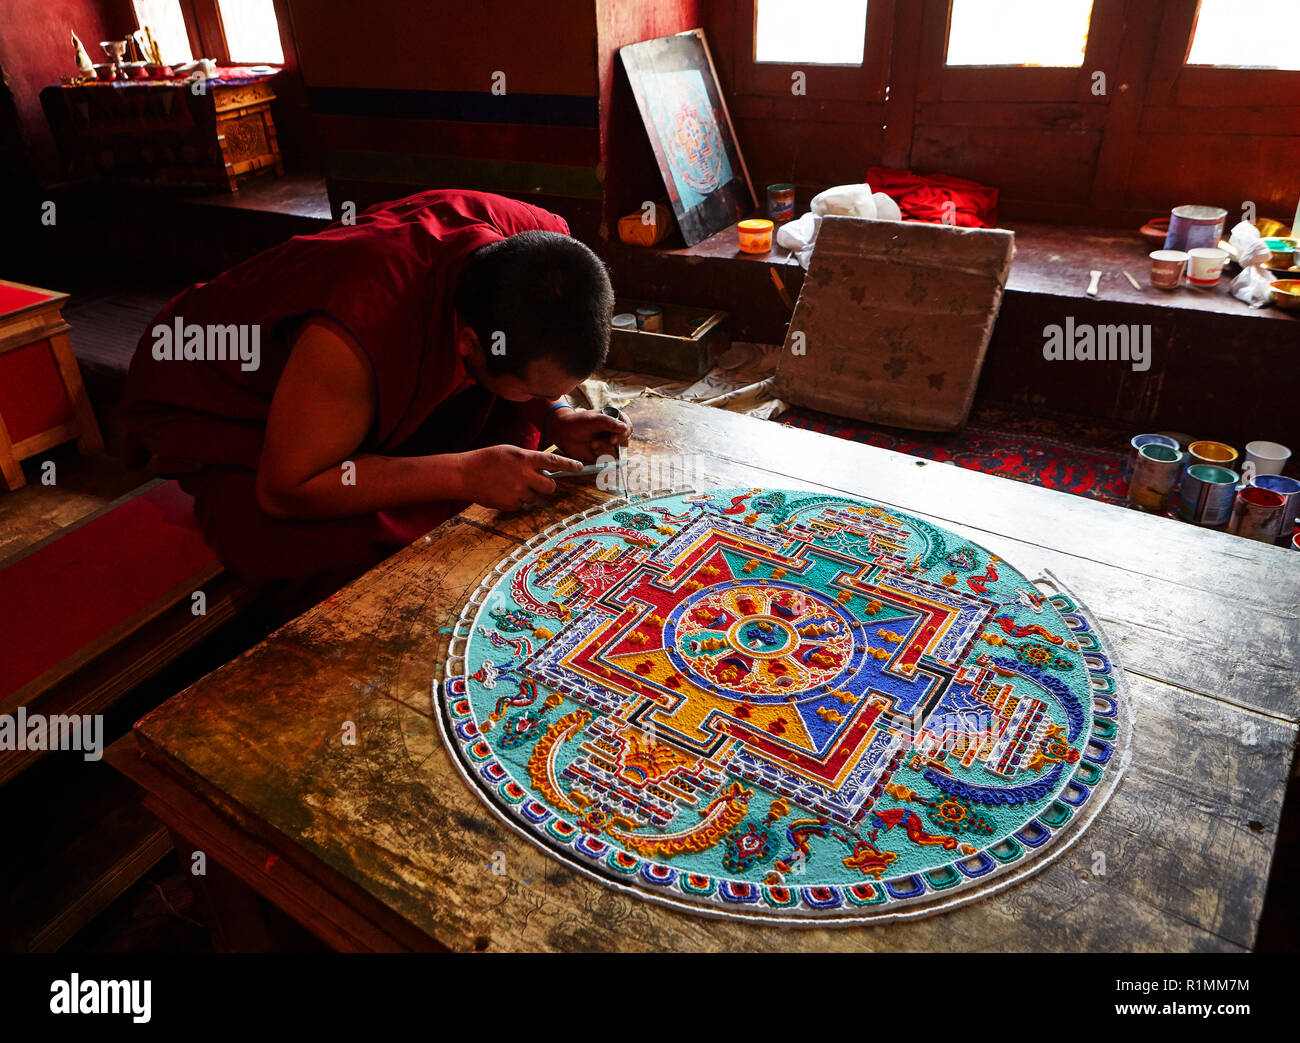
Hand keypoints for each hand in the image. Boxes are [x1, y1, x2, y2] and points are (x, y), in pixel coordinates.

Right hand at [459, 445, 581, 511]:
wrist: (464, 474)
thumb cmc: (486, 459)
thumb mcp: (510, 452)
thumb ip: (528, 460)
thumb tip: (544, 471)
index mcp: (524, 458)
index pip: (553, 462)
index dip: (569, 464)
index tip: (580, 467)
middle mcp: (524, 475)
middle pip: (550, 486)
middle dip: (547, 486)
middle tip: (539, 483)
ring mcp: (518, 491)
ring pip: (536, 497)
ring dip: (529, 493)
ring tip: (512, 485)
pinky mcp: (510, 504)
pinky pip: (522, 505)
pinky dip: (517, 501)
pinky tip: (504, 492)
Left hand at [547, 407, 632, 463]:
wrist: (564, 433)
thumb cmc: (578, 422)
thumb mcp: (593, 420)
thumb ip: (609, 423)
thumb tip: (624, 428)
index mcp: (615, 420)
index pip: (627, 428)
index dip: (622, 435)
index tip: (612, 440)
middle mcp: (615, 432)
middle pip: (624, 443)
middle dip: (608, 445)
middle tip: (594, 444)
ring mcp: (609, 444)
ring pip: (616, 452)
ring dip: (603, 451)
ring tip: (591, 445)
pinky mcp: (603, 454)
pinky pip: (608, 460)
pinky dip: (600, 457)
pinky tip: (591, 451)